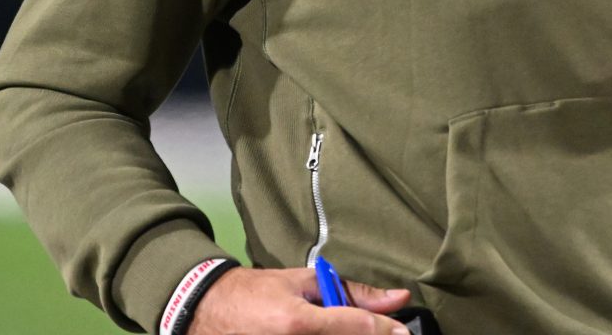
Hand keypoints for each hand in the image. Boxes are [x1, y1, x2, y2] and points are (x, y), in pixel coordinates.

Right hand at [189, 266, 412, 334]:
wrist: (209, 310)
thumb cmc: (258, 291)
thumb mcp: (305, 282)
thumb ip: (353, 292)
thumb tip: (398, 298)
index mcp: (297, 322)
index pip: (355, 328)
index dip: (385, 331)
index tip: (403, 333)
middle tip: (381, 332)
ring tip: (335, 327)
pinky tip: (326, 331)